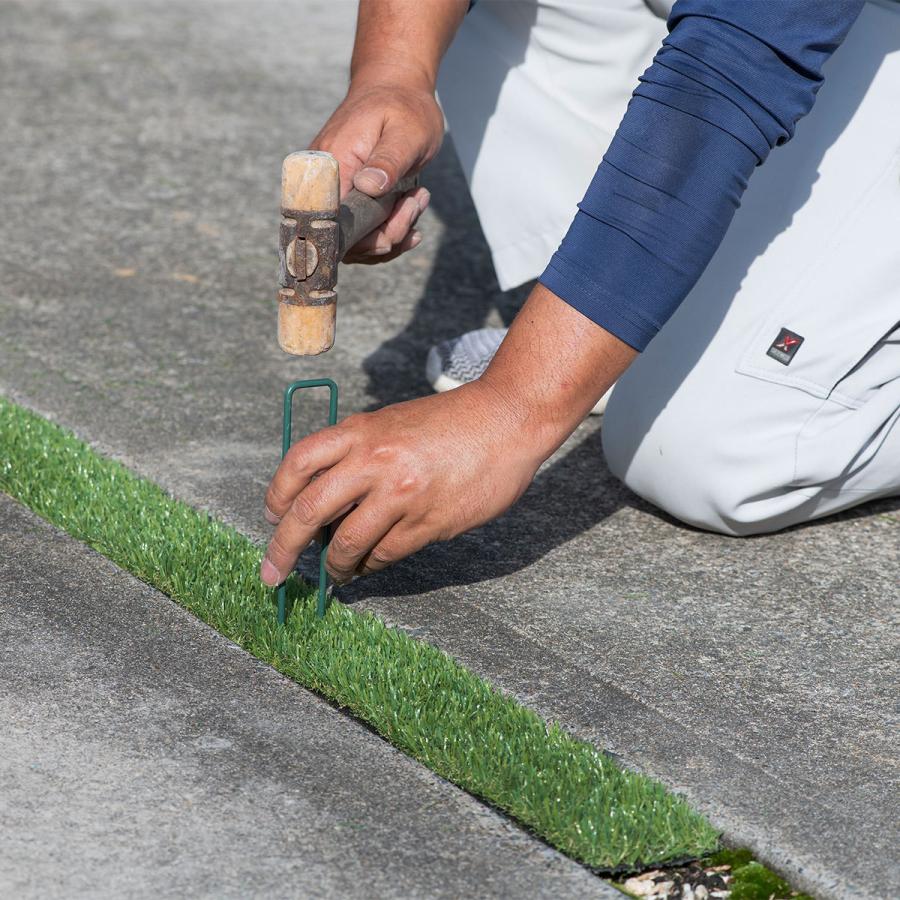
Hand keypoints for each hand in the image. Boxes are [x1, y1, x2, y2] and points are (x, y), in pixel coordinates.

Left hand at [260, 380, 542, 586]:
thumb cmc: (450, 421)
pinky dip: (370, 565)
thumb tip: (328, 501)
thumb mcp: (393, 422)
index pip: (298, 463)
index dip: (276, 496)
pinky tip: (369, 566)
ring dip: (333, 566)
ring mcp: (401, 494)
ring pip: (347, 543)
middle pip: (309, 511)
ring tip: (334, 574)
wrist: (506, 419)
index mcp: (362, 430)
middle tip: (272, 572)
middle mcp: (374, 461)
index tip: (271, 518)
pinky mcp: (429, 522)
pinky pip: (385, 554)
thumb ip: (359, 453)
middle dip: (282, 549)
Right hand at [311, 78, 443, 262]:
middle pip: (345, 239)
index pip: (330, 223)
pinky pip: (363, 233)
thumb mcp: (405, 131)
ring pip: (356, 242)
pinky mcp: (347, 200)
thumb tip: (368, 186)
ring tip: (416, 201)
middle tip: (414, 204)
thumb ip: (387, 159)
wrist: (395, 88)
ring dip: (393, 233)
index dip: (360, 240)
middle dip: (386, 236)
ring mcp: (335, 195)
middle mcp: (325, 185)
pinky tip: (410, 214)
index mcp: (333, 166)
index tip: (392, 232)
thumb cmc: (403, 107)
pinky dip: (390, 232)